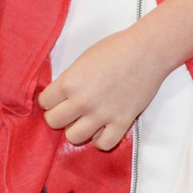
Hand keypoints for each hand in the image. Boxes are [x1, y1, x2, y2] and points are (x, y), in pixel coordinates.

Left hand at [39, 26, 173, 151]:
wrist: (147, 51)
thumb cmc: (116, 48)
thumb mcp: (83, 59)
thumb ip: (70, 79)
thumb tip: (61, 95)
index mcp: (70, 81)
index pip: (44, 102)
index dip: (49, 100)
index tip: (56, 98)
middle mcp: (82, 101)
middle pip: (54, 122)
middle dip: (58, 115)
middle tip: (68, 109)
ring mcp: (102, 114)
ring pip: (74, 137)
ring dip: (76, 129)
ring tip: (84, 120)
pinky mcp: (122, 122)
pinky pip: (103, 144)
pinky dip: (99, 139)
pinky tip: (101, 129)